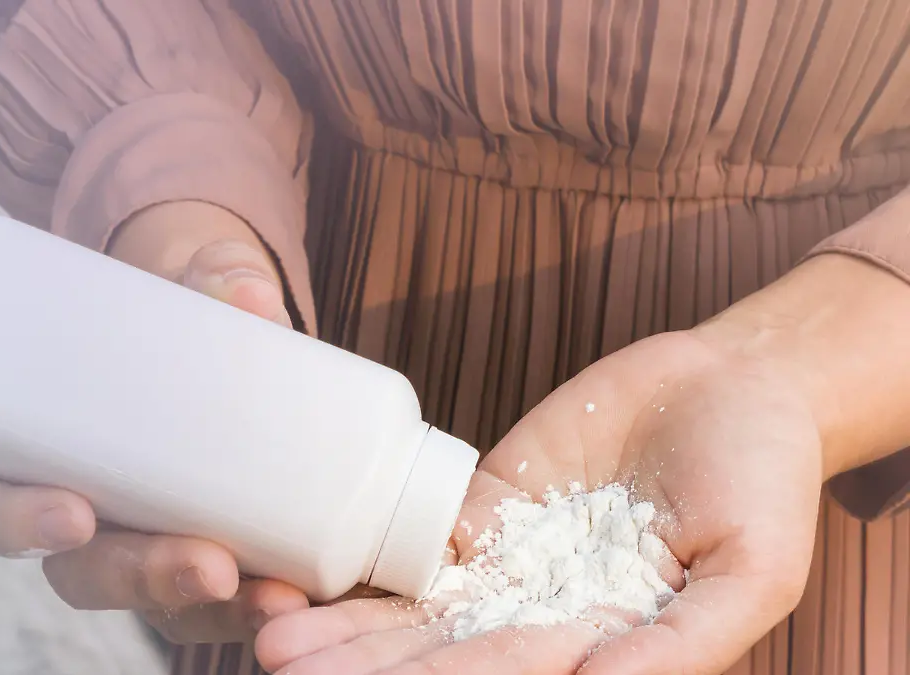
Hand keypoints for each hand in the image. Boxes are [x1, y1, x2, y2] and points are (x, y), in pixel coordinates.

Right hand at [0, 201, 306, 643]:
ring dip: (206, 603)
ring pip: (147, 601)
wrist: (222, 342)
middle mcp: (70, 507)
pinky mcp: (193, 557)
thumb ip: (212, 274)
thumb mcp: (182, 286)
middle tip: (205, 564)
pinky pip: (209, 606)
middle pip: (74, 572)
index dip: (5, 521)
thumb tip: (247, 292)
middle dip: (137, 578)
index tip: (75, 514)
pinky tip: (293, 597)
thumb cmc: (169, 319)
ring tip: (270, 596)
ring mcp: (134, 543)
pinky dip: (250, 609)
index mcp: (24, 445)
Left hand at [256, 330, 824, 673]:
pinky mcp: (487, 498)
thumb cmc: (765, 486)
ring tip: (270, 628)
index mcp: (597, 645)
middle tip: (274, 660)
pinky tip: (309, 563)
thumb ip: (678, 644)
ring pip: (412, 600)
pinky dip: (366, 549)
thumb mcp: (750, 575)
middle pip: (435, 649)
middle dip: (358, 661)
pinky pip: (418, 529)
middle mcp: (540, 613)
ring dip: (344, 619)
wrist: (734, 387)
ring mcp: (508, 556)